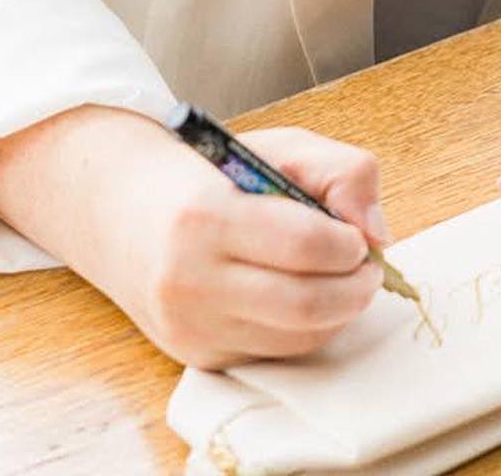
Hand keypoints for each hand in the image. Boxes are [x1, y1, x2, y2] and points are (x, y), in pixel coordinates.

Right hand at [0, 107, 389, 367]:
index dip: (348, 245)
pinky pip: (272, 353)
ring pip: (293, 339)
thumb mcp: (276, 147)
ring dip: (337, 314)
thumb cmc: (209, 173)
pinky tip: (308, 299)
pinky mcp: (195, 353)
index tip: (359, 236)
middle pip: (304, 305)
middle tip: (368, 269)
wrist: (123, 211)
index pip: (304, 244)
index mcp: (206, 215)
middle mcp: (189, 278)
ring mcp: (189, 324)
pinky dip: (305, 331)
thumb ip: (340, 172)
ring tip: (345, 282)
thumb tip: (377, 232)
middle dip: (354, 289)